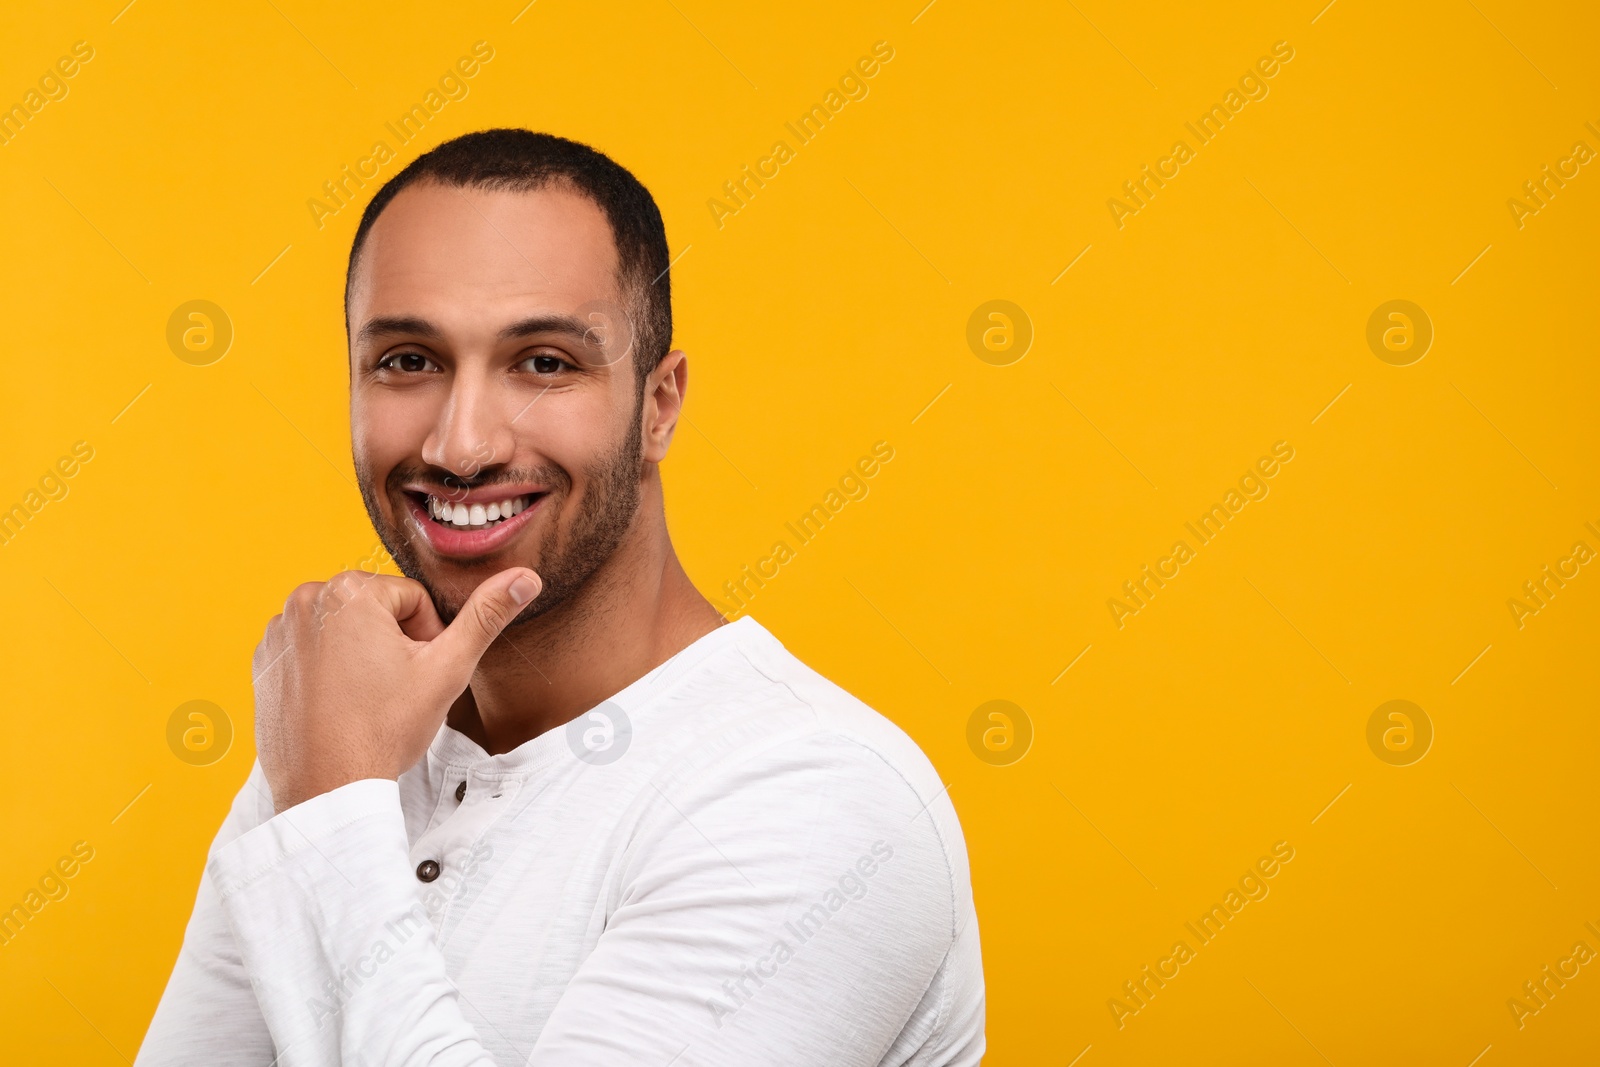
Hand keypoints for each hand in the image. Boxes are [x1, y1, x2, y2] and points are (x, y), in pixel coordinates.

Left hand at [251, 567, 540, 813]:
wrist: (329, 788)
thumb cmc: (386, 730)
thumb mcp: (448, 669)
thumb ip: (486, 616)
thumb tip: (525, 577)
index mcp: (350, 592)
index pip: (412, 601)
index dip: (427, 639)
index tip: (416, 675)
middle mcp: (306, 601)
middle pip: (375, 610)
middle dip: (392, 644)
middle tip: (393, 690)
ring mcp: (279, 631)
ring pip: (343, 628)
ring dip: (359, 654)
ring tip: (364, 698)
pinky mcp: (264, 661)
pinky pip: (309, 648)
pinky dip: (325, 669)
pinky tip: (337, 702)